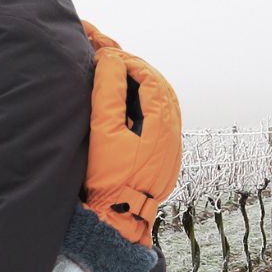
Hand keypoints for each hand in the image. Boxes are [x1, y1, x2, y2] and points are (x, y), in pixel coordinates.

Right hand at [81, 22, 181, 245]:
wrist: (119, 221)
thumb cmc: (109, 179)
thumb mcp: (103, 131)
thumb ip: (108, 91)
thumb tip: (111, 59)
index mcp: (162, 121)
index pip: (147, 76)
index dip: (124, 59)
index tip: (100, 50)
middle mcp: (172, 129)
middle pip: (155, 85)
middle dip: (129, 66)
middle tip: (103, 51)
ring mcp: (169, 143)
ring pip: (156, 100)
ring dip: (135, 82)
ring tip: (111, 69)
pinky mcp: (162, 154)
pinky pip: (155, 116)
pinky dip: (139, 100)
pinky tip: (122, 97)